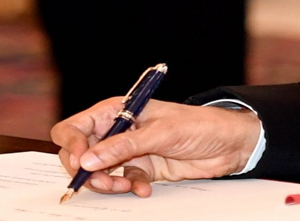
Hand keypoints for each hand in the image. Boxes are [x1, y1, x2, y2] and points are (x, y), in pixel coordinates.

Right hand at [51, 98, 260, 197]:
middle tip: (105, 182)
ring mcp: (128, 150)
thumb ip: (123, 146)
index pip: (76, 127)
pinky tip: (144, 188)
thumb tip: (87, 159)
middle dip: (87, 170)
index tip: (82, 163)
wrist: (228, 144)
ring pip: (98, 172)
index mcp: (117, 110)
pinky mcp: (141, 167)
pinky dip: (128, 187)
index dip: (71, 145)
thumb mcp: (162, 133)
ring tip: (127, 186)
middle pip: (80, 153)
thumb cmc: (199, 126)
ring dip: (107, 183)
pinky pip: (121, 181)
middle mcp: (118, 129)